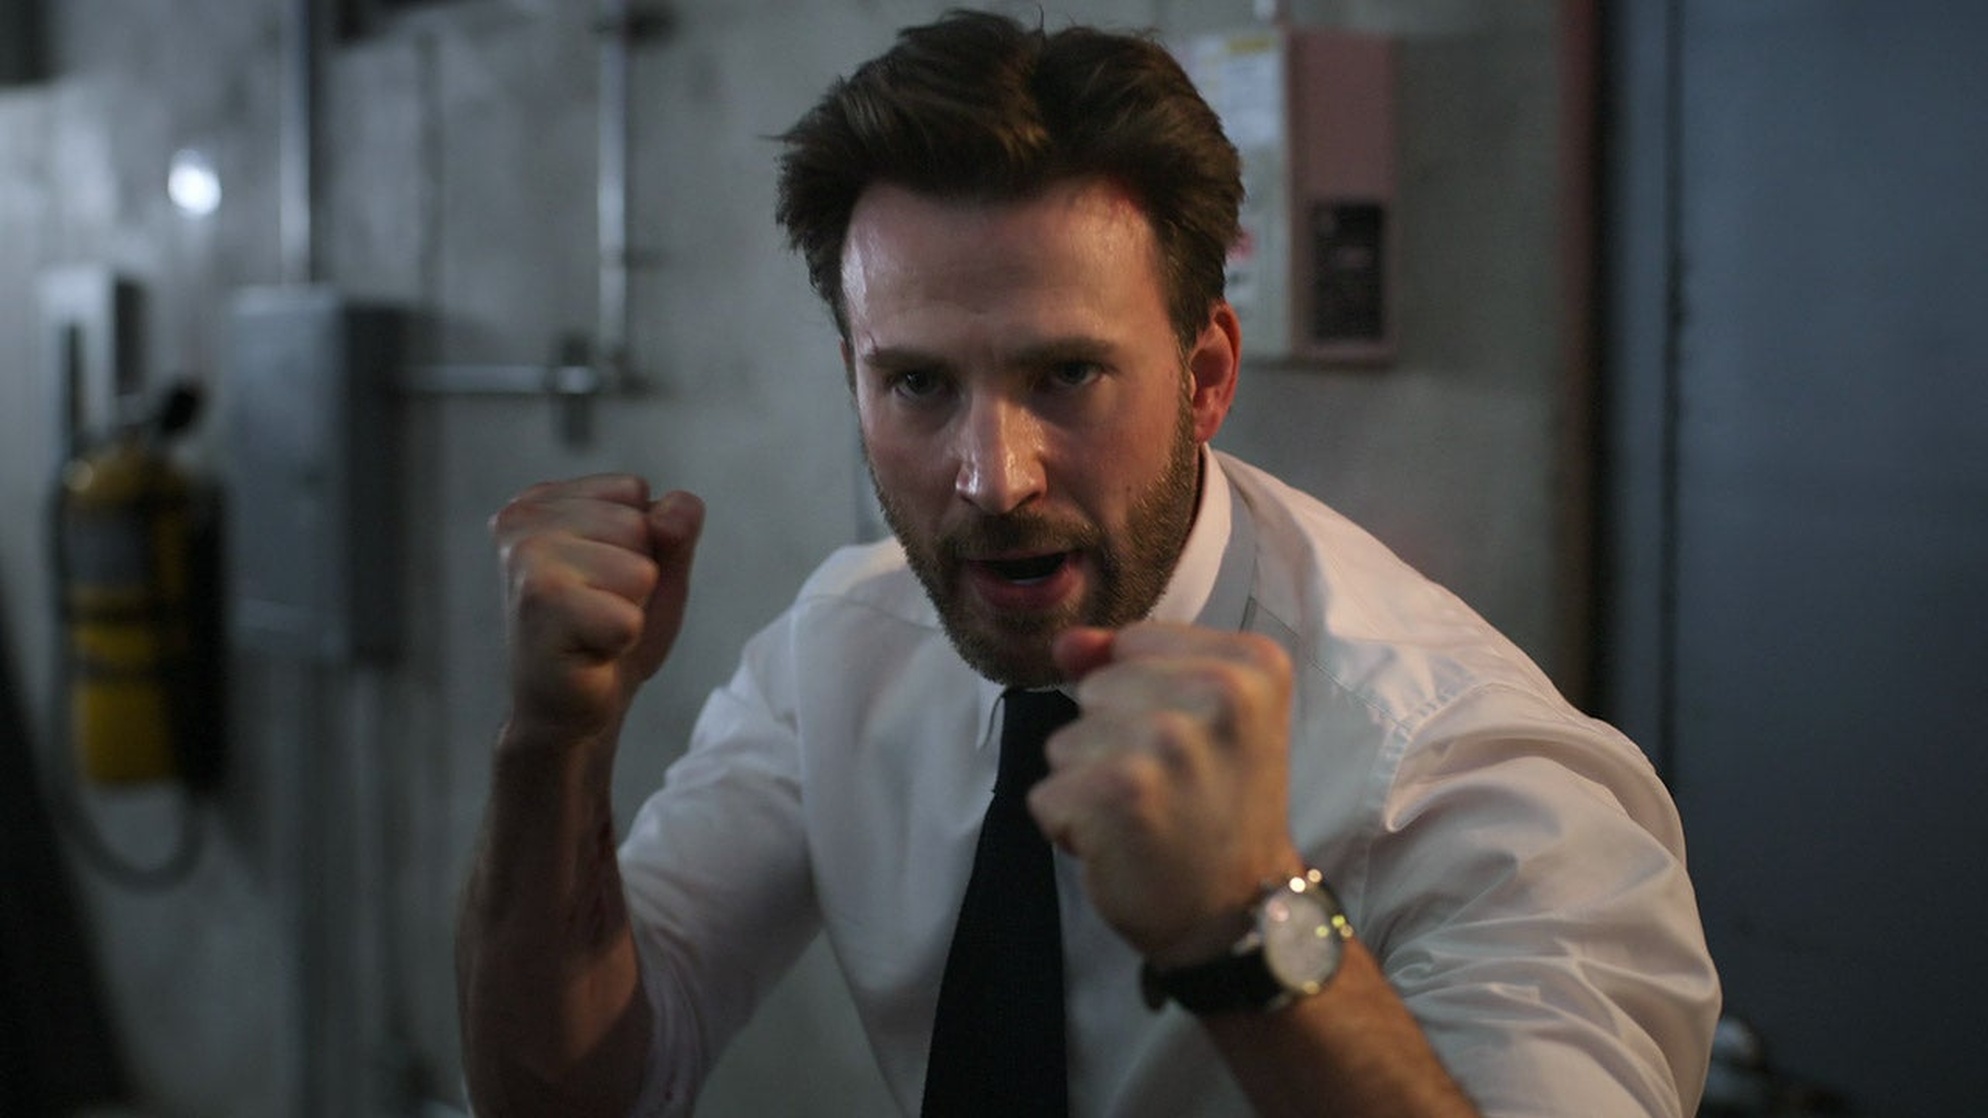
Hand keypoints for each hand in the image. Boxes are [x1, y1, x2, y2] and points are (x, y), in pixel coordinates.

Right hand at [490, 475, 703, 747]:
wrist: (569, 710)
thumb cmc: (607, 629)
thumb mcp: (658, 564)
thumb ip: (676, 524)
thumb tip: (669, 515)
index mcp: (539, 501)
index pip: (632, 490)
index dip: (638, 543)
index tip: (600, 579)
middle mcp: (520, 521)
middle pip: (638, 525)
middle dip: (635, 577)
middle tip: (595, 610)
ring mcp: (525, 561)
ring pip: (639, 570)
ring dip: (629, 611)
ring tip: (591, 628)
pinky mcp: (539, 608)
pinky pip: (629, 618)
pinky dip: (621, 643)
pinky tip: (586, 652)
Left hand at [1029, 622, 1304, 966]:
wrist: (1235, 914)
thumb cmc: (1215, 811)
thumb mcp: (1198, 718)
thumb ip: (1129, 664)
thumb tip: (1065, 643)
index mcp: (1251, 663)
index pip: (1133, 643)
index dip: (1141, 700)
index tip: (1189, 746)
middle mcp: (1219, 692)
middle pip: (1094, 689)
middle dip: (1111, 740)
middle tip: (1167, 787)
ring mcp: (1168, 741)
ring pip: (1065, 741)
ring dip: (1089, 786)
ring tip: (1146, 815)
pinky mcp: (1120, 792)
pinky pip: (1047, 793)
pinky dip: (1069, 827)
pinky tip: (1121, 845)